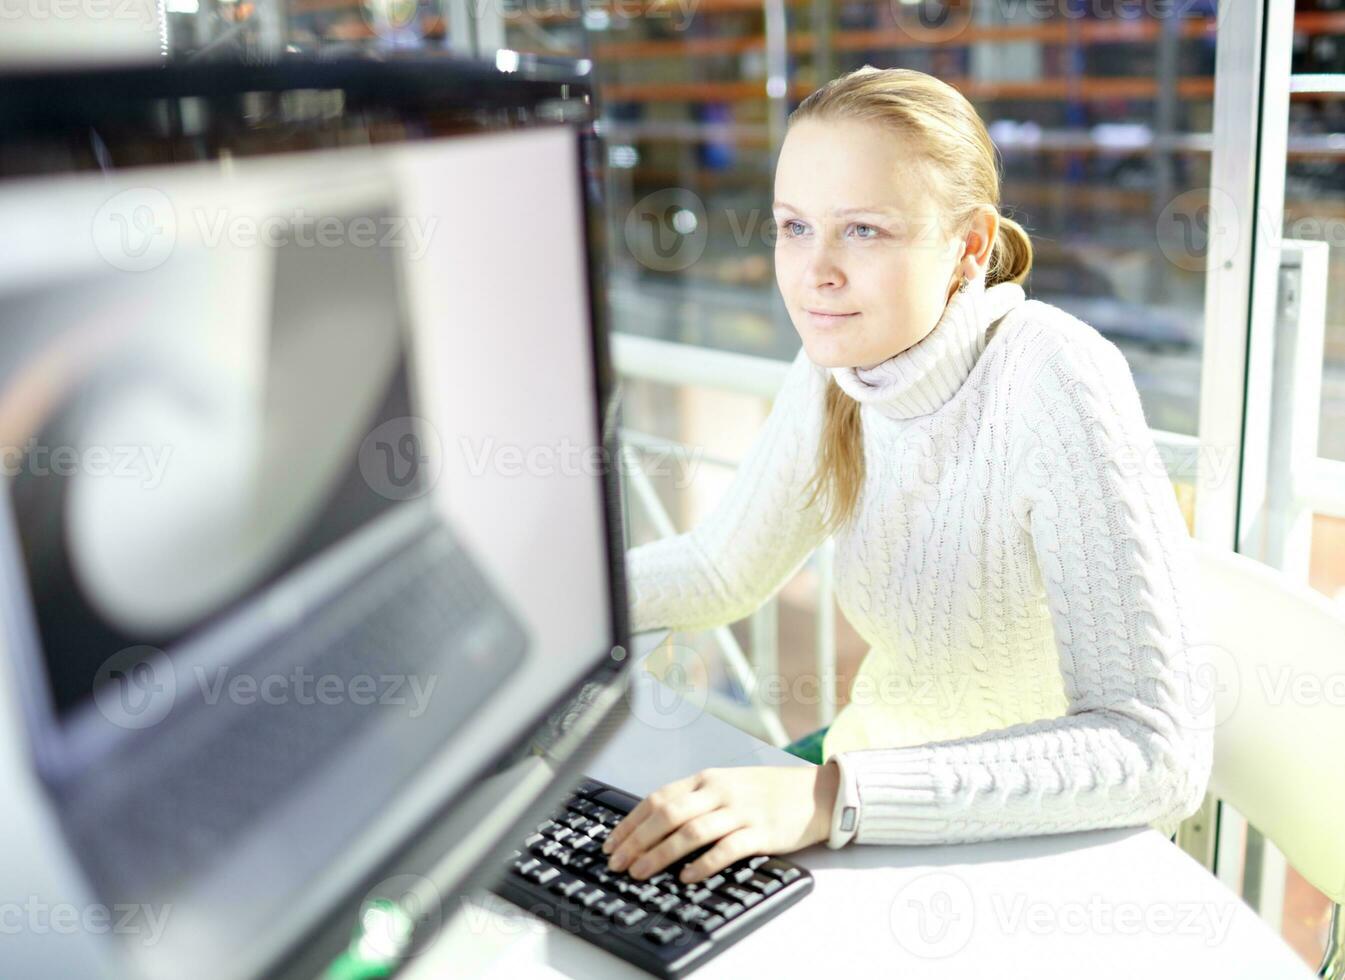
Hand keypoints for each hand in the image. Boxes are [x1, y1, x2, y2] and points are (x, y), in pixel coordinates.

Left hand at [600, 763, 839, 884]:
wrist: (817, 794)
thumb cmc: (767, 793)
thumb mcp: (727, 785)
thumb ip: (695, 799)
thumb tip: (654, 824)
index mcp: (706, 778)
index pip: (658, 798)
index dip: (631, 823)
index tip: (612, 844)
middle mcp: (719, 791)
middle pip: (668, 814)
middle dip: (637, 841)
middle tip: (618, 863)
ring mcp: (740, 810)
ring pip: (690, 831)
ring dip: (661, 853)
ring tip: (642, 872)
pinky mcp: (760, 832)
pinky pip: (726, 848)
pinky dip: (703, 863)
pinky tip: (686, 876)